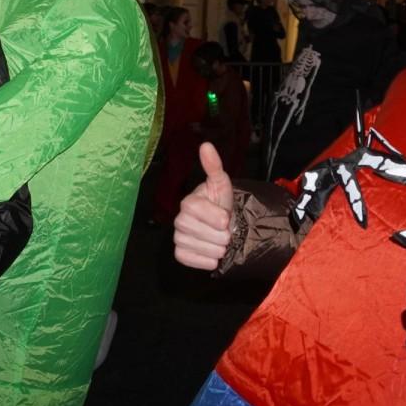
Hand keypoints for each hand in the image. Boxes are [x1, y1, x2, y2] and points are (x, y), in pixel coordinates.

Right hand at [173, 143, 234, 269]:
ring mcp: (177, 236)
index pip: (198, 210)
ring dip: (217, 248)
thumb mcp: (223, 184)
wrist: (224, 226)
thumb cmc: (222, 204)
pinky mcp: (179, 253)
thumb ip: (214, 166)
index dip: (217, 217)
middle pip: (202, 232)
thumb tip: (206, 145)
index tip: (227, 218)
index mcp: (189, 201)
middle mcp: (179, 219)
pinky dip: (205, 260)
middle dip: (221, 235)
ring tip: (220, 241)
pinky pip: (189, 259)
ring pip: (200, 247)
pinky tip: (211, 253)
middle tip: (225, 231)